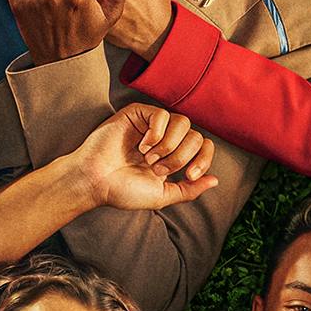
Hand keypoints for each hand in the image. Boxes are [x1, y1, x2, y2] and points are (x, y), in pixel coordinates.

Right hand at [63, 103, 215, 213]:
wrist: (94, 181)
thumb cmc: (122, 190)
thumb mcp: (162, 195)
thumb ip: (189, 190)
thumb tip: (215, 181)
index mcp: (173, 156)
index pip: (204, 146)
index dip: (203, 160)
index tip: (188, 175)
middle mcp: (165, 139)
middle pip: (196, 136)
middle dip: (180, 157)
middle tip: (156, 169)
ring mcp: (152, 125)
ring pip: (183, 123)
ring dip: (169, 145)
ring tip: (148, 157)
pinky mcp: (138, 114)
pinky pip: (162, 115)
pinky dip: (156, 132)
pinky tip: (141, 145)